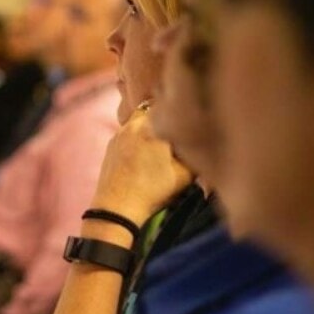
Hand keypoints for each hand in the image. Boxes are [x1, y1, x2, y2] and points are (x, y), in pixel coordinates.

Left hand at [90, 106, 192, 225]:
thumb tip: (203, 141)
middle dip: (164, 119)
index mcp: (152, 125)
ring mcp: (119, 133)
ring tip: (159, 148)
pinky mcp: (111, 145)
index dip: (179, 114)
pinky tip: (143, 157)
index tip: (187, 124)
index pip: (169, 106)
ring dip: (149, 128)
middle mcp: (133, 124)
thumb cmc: (153, 190)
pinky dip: (137, 139)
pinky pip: (128, 133)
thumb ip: (195, 152)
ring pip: (138, 121)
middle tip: (174, 136)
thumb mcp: (185, 173)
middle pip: (152, 110)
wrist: (118, 207)